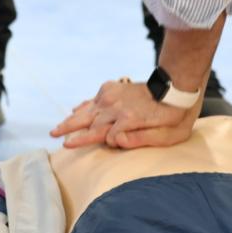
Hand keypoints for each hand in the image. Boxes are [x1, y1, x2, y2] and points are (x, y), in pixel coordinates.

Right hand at [50, 80, 196, 148]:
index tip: (69, 146)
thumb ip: (141, 139)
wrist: (178, 86)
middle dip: (70, 130)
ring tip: (57, 128)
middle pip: (89, 121)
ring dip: (72, 118)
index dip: (87, 141)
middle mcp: (117, 106)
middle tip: (53, 137)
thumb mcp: (168, 135)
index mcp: (129, 119)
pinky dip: (84, 105)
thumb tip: (115, 140)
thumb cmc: (176, 116)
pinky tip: (75, 110)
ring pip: (88, 110)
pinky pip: (94, 99)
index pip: (102, 134)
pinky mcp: (115, 88)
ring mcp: (114, 96)